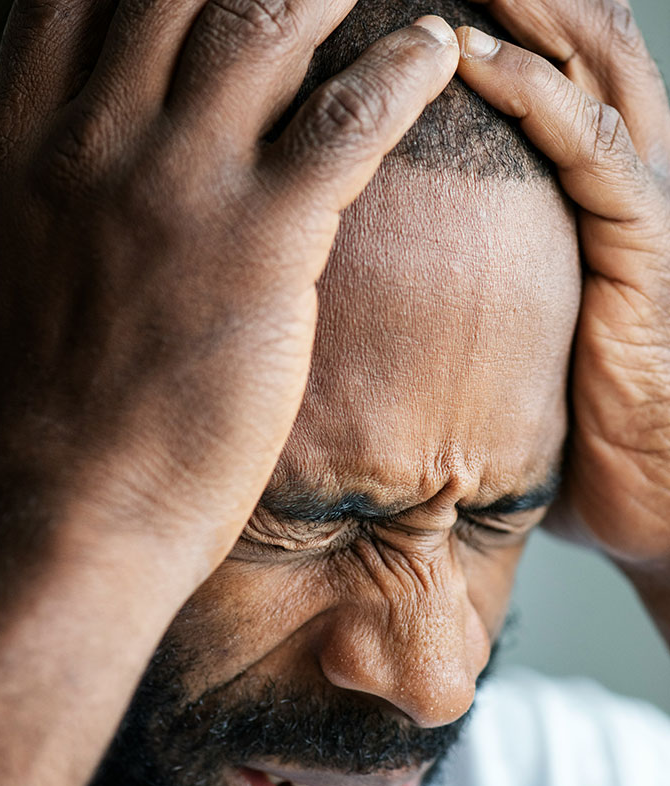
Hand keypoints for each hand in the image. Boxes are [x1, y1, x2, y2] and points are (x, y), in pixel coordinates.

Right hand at [0, 0, 458, 590]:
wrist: (62, 518)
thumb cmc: (45, 418)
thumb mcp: (18, 273)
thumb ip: (51, 197)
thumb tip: (87, 164)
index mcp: (21, 148)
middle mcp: (91, 143)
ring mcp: (174, 187)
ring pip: (265, 19)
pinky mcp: (258, 247)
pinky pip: (346, 121)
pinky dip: (401, 69)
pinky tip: (434, 49)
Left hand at [455, 1, 669, 581]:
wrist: (652, 486)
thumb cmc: (574, 411)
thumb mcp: (516, 320)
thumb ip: (477, 266)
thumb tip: (392, 251)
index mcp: (583, 185)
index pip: (545, 60)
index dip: (493, 7)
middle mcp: (616, 177)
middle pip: (571, 37)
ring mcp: (638, 207)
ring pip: (588, 70)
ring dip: (523, 6)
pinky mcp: (644, 252)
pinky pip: (595, 154)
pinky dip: (543, 98)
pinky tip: (481, 58)